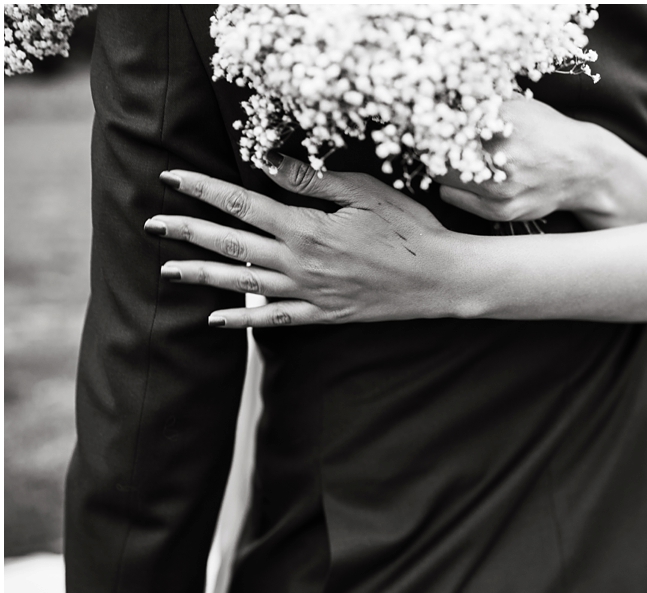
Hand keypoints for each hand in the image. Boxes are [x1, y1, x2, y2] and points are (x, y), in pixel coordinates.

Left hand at [147, 155, 463, 327]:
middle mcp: (301, 264)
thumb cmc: (410, 228)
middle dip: (188, 232)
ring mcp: (311, 293)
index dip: (203, 190)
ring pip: (244, 284)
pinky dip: (244, 321)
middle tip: (150, 224)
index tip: (171, 179)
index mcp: (307, 228)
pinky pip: (276, 320)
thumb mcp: (365, 192)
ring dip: (203, 277)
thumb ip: (313, 180)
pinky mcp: (326, 314)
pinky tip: (216, 320)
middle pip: (232, 245)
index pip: (242, 204)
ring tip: (169, 270)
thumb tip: (269, 164)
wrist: (442, 278)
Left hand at [436, 96, 612, 222]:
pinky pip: (451, 196)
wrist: (582, 168)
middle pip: (436, 150)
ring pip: (440, 176)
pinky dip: (453, 185)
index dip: (431, 120)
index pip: (444, 121)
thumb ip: (480, 101)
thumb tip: (439, 96)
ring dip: (441, 166)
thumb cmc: (546, 131)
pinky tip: (468, 177)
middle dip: (434, 144)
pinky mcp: (499, 211)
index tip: (427, 120)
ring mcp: (499, 187)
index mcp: (502, 121)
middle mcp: (499, 155)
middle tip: (436, 141)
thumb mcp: (518, 104)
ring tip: (454, 159)